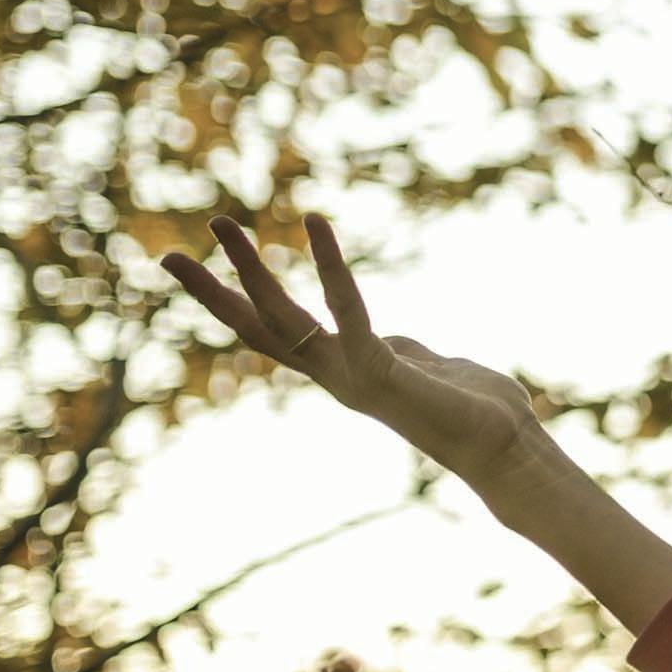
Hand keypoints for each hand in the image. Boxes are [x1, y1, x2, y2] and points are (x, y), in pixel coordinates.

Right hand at [159, 213, 549, 485]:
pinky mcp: (379, 369)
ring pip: (282, 316)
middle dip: (213, 291)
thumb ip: (397, 352)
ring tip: (221, 223)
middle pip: (256, 328)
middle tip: (165, 255)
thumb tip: (390, 342)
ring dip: (249, 267)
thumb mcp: (421, 368)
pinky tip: (315, 224)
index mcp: (341, 372)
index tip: (201, 276)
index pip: (271, 336)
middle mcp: (334, 376)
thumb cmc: (475, 409)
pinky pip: (346, 308)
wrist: (507, 449)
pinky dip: (330, 265)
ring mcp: (351, 375)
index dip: (234, 305)